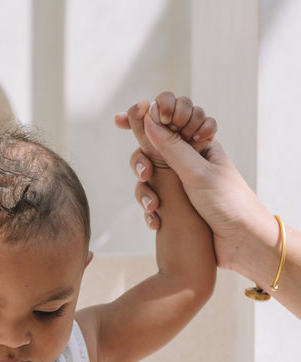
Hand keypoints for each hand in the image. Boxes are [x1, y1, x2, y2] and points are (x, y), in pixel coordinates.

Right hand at [115, 92, 217, 228]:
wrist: (241, 242)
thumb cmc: (228, 202)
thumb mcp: (197, 171)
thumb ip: (171, 146)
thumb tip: (148, 119)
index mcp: (198, 144)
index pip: (166, 123)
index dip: (143, 120)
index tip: (119, 120)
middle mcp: (187, 161)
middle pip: (150, 151)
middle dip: (142, 163)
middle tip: (145, 174)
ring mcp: (180, 185)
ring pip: (148, 180)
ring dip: (144, 193)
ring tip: (153, 207)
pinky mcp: (175, 207)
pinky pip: (152, 203)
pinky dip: (150, 212)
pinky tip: (156, 222)